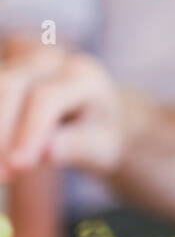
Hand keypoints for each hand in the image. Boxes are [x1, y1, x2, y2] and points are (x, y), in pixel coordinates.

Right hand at [0, 48, 125, 181]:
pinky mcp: (4, 67)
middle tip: (1, 176)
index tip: (17, 167)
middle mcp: (49, 60)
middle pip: (10, 85)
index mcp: (82, 76)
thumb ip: (78, 147)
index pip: (47, 98)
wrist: (94, 114)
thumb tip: (48, 152)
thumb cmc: (99, 134)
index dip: (28, 132)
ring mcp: (20, 59)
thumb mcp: (102, 145)